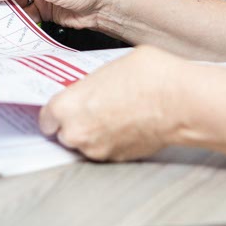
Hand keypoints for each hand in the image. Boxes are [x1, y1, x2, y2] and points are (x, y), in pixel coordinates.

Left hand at [39, 46, 187, 160]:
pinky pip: (107, 149)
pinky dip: (112, 139)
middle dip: (75, 122)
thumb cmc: (149, 77)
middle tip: (93, 106)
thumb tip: (91, 89)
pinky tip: (126, 123)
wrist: (180, 101)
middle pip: (64, 133)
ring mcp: (99, 150)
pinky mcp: (119, 159)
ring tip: (114, 112)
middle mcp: (78, 133)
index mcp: (68, 107)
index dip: (55, 111)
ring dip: (94, 132)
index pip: (45, 118)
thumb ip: (90, 85)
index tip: (63, 107)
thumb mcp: (109, 66)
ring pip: (86, 143)